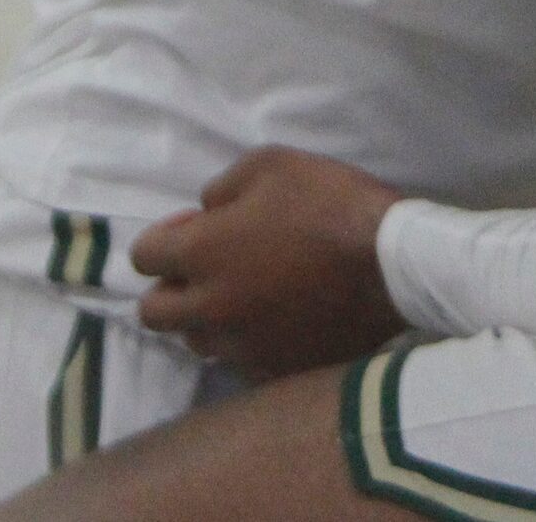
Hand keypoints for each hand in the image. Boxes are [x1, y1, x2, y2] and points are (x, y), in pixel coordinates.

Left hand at [131, 147, 405, 380]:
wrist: (392, 264)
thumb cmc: (330, 204)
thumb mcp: (273, 163)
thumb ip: (224, 185)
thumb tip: (207, 212)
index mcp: (201, 255)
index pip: (142, 256)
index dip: (166, 236)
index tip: (200, 225)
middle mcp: (208, 309)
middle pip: (152, 312)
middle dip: (171, 286)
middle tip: (211, 266)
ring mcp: (239, 347)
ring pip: (195, 340)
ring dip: (207, 316)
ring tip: (247, 293)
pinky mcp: (272, 371)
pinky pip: (239, 361)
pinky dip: (247, 341)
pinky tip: (279, 317)